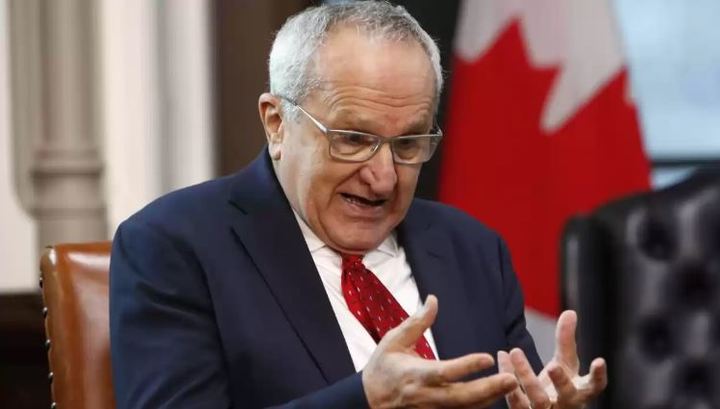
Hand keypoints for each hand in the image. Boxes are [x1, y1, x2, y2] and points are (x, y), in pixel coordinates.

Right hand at [362, 295, 517, 407]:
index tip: (489, 357)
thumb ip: (417, 322)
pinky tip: (497, 398)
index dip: (467, 366)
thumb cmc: (382, 367)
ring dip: (490, 399)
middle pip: (462, 397)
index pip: (445, 372)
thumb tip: (434, 299)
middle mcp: (426, 395)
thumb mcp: (394, 340)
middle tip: (511, 379)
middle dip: (488, 389)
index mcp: (416, 374)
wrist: (368, 401)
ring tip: (513, 386)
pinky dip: (479, 407)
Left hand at [497, 311, 606, 408]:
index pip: (594, 387)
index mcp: (579, 393)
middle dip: (560, 381)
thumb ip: (566, 341)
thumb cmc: (559, 386)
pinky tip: (503, 356)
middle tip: (553, 365)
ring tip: (515, 351)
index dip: (598, 376)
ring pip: (537, 399)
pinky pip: (514, 397)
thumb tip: (570, 312)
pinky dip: (508, 375)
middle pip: (565, 395)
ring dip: (525, 376)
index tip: (599, 360)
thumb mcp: (565, 363)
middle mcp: (565, 406)